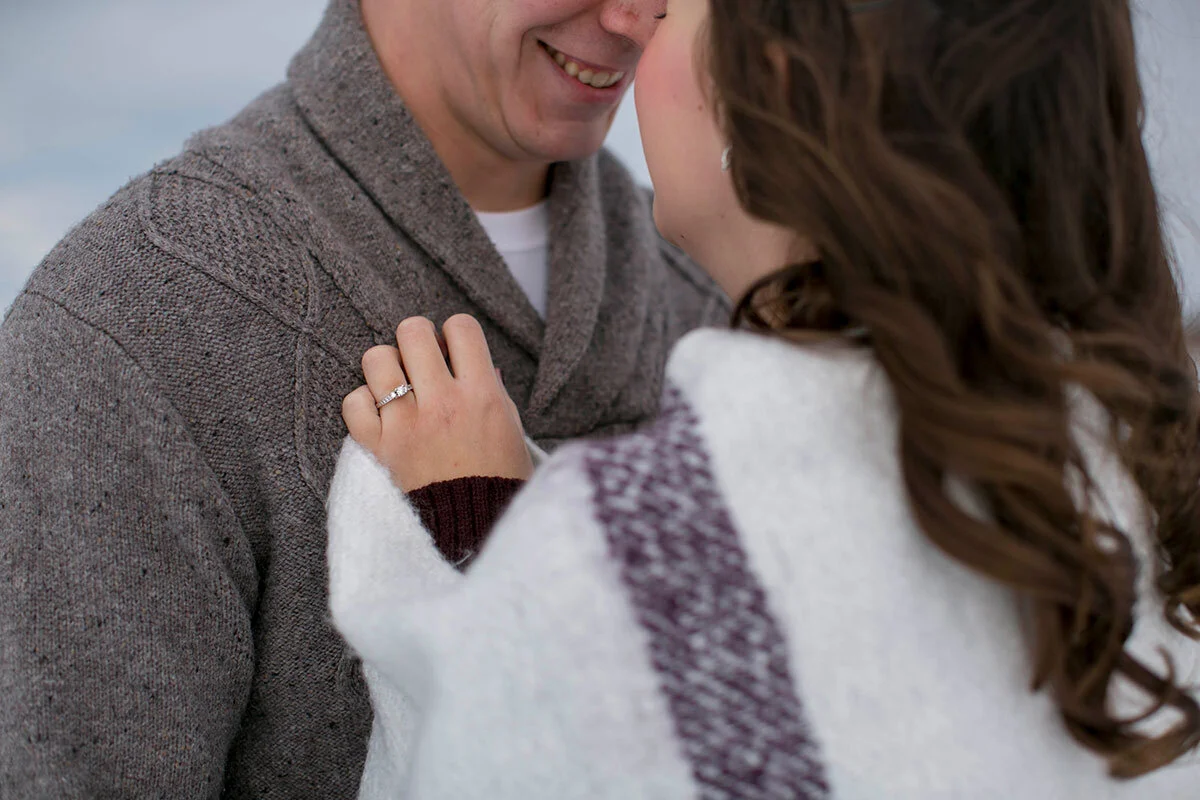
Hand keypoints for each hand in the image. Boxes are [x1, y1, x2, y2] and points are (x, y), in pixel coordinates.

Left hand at [342, 314, 533, 491]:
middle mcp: (442, 403)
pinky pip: (353, 402)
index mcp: (482, 395)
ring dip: (386, 366)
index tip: (453, 352)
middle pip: (413, 331)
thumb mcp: (511, 432)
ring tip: (397, 385)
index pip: (461, 327)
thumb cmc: (498, 482)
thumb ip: (493, 393)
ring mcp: (406, 424)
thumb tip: (479, 364)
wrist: (471, 532)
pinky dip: (363, 404)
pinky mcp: (378, 447)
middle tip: (421, 362)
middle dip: (417, 340)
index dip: (454, 334)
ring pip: (376, 358)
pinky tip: (380, 415)